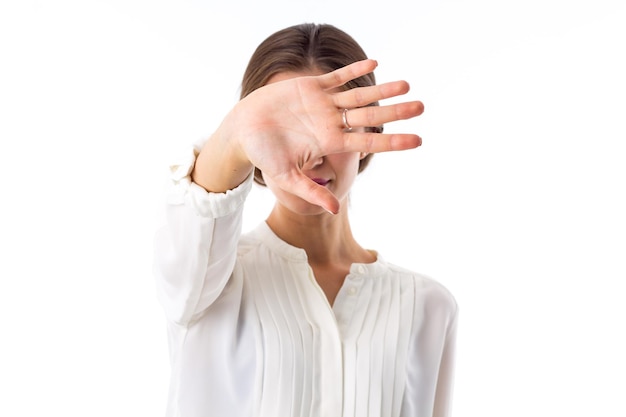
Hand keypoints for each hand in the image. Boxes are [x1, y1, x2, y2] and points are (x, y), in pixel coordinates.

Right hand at [225, 59, 423, 213]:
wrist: (243, 131)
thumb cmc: (263, 156)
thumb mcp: (286, 178)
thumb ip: (311, 191)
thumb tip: (336, 210)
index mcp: (330, 143)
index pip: (368, 142)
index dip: (393, 141)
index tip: (418, 140)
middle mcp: (332, 122)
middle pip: (371, 116)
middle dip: (396, 113)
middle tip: (422, 107)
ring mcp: (323, 104)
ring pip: (359, 96)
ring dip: (383, 90)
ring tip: (407, 85)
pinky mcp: (311, 86)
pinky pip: (338, 78)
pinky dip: (354, 71)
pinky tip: (375, 64)